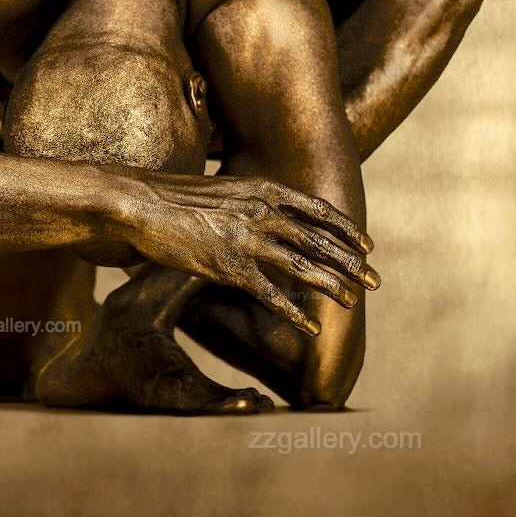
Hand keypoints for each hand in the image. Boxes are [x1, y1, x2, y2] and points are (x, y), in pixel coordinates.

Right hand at [100, 169, 378, 335]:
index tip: (367, 246)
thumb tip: (268, 214)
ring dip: (333, 285)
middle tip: (375, 281)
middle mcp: (261, 211)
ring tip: (353, 302)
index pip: (318, 210)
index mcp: (262, 188)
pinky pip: (271, 294)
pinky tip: (312, 327)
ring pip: (303, 266)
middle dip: (351, 262)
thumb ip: (249, 201)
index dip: (345, 230)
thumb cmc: (173, 198)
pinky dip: (295, 313)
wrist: (140, 204)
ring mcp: (247, 238)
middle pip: (319, 239)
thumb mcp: (221, 190)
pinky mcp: (229, 266)